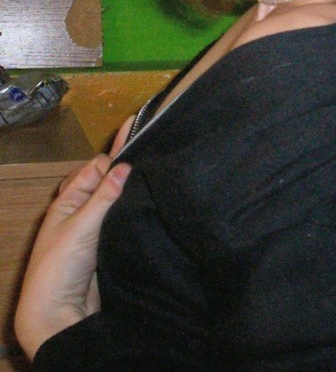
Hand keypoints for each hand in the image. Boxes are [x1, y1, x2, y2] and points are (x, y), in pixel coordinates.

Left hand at [14, 119, 132, 359]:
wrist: (59, 314)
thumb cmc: (60, 266)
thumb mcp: (81, 226)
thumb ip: (104, 196)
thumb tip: (125, 165)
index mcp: (68, 200)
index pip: (96, 168)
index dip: (115, 158)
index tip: (138, 140)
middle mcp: (81, 210)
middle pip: (106, 181)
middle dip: (125, 166)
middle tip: (153, 144)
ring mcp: (95, 227)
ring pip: (116, 199)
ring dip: (131, 188)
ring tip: (157, 167)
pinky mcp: (109, 244)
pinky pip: (123, 218)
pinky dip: (134, 208)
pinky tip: (151, 200)